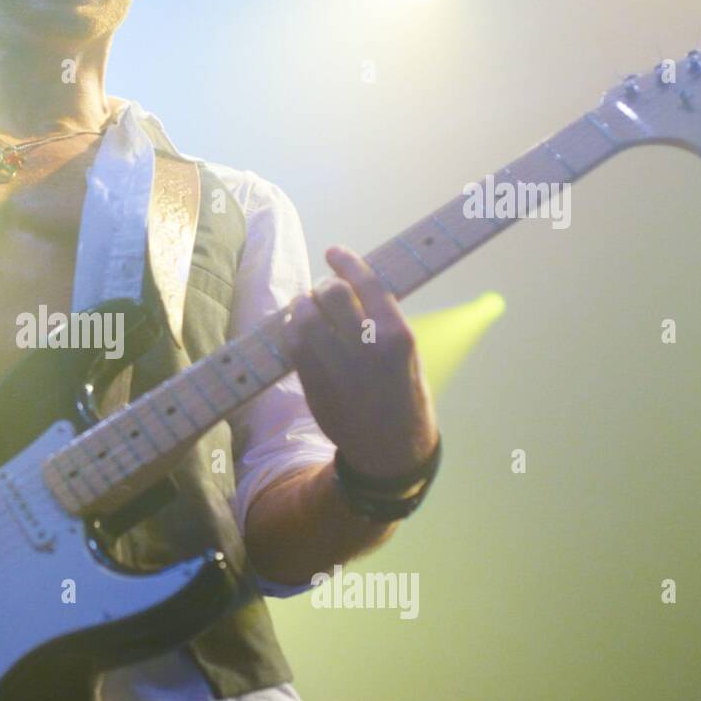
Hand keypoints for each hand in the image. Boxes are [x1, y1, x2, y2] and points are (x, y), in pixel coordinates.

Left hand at [282, 246, 438, 481]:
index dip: (346, 262)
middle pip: (330, 292)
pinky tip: (298, 329)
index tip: (334, 252)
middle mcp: (366, 345)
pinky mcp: (311, 379)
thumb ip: (383, 321)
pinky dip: (291, 328)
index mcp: (397, 335)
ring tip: (307, 309)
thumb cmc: (404, 395)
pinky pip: (292, 340)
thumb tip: (352, 288)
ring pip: (304, 314)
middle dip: (323, 286)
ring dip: (302, 305)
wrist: (388, 448)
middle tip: (323, 292)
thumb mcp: (409, 354)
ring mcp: (335, 363)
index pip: (366, 282)